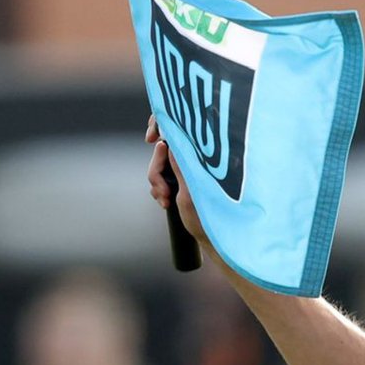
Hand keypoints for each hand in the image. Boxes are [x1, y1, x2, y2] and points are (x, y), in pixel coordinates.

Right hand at [145, 116, 213, 253]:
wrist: (212, 239)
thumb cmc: (210, 217)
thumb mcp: (191, 192)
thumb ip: (180, 167)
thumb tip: (169, 144)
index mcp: (200, 157)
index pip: (178, 127)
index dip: (161, 126)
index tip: (152, 139)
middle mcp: (195, 160)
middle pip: (162, 150)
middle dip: (156, 170)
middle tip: (163, 193)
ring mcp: (188, 170)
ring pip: (159, 166)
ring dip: (157, 183)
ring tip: (165, 201)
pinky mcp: (183, 181)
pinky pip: (161, 178)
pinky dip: (159, 189)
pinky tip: (164, 203)